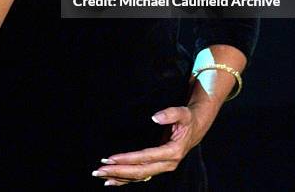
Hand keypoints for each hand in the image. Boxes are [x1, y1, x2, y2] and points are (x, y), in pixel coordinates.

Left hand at [91, 106, 205, 185]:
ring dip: (119, 177)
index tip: (111, 158)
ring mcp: (162, 168)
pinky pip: (139, 177)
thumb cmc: (187, 119)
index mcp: (173, 152)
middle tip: (99, 169)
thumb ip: (170, 113)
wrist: (195, 129)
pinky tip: (111, 181)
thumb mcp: (183, 113)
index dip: (128, 159)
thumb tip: (154, 117)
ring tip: (99, 174)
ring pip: (138, 177)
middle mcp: (167, 164)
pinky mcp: (157, 167)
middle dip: (118, 171)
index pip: (146, 158)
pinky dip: (125, 180)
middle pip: (140, 172)